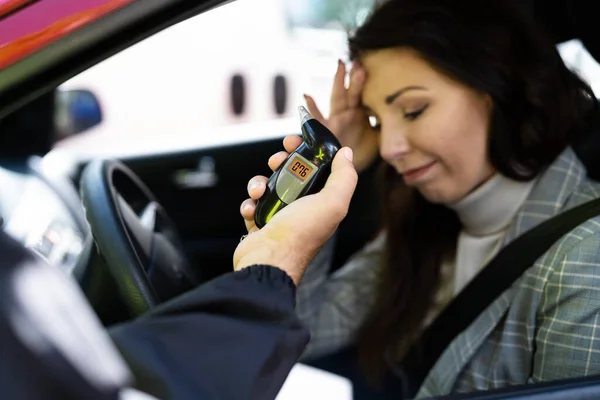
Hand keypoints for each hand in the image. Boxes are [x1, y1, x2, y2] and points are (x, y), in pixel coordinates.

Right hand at [234, 140, 356, 284]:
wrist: (269, 260)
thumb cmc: (300, 233)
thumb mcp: (332, 202)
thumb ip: (344, 177)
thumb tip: (347, 153)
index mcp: (323, 202)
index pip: (318, 168)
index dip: (307, 151)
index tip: (295, 140)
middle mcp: (303, 208)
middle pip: (292, 173)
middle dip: (281, 162)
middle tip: (275, 160)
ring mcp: (281, 216)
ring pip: (269, 186)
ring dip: (260, 183)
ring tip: (259, 191)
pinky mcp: (261, 223)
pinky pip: (254, 204)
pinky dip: (250, 203)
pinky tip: (251, 208)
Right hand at [304, 60, 378, 171]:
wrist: (351, 169)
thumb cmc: (363, 152)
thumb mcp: (379, 137)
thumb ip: (386, 125)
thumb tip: (402, 115)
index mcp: (359, 112)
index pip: (363, 92)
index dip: (365, 79)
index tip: (369, 63)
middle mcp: (346, 113)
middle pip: (350, 91)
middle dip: (353, 75)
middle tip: (358, 59)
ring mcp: (335, 120)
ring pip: (337, 98)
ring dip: (339, 82)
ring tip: (340, 66)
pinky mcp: (326, 131)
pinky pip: (317, 118)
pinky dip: (311, 108)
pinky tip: (307, 96)